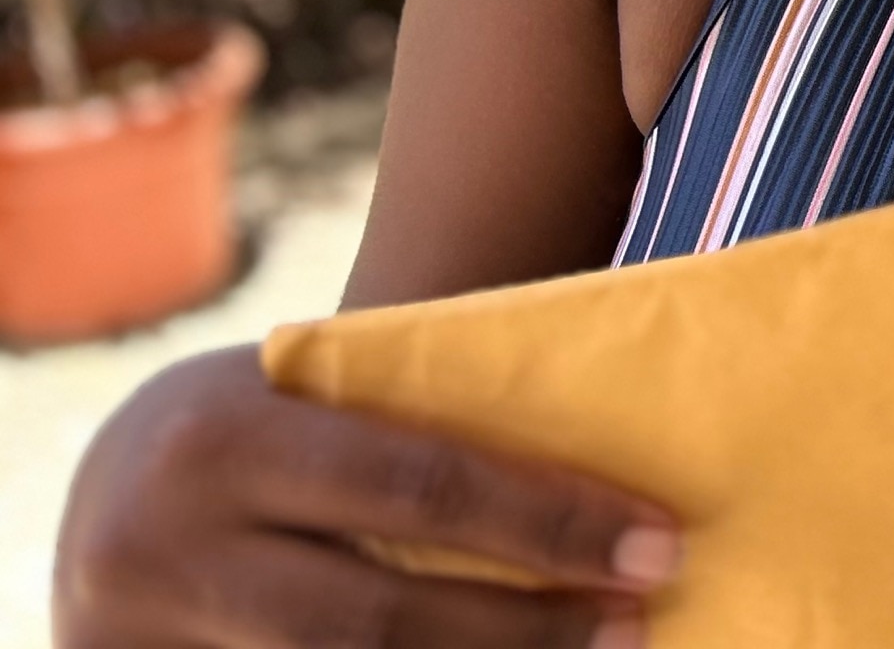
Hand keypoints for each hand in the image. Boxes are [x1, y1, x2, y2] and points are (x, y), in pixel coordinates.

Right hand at [54, 346, 682, 646]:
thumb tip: (624, 448)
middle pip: (382, 620)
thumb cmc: (267, 421)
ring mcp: (139, 643)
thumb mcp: (317, 394)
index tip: (656, 543)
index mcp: (224, 438)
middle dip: (527, 629)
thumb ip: (424, 425)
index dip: (549, 523)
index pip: (419, 486)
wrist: (111, 487)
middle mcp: (164, 548)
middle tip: (637, 620)